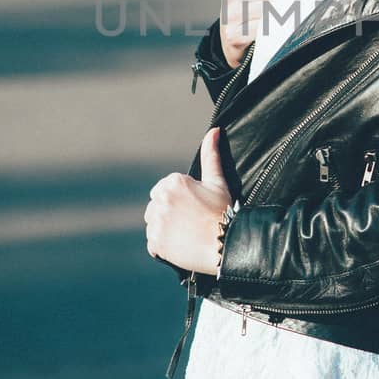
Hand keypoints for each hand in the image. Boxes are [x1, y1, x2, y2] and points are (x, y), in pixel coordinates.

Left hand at [144, 126, 233, 273]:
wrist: (225, 244)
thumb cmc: (223, 212)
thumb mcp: (217, 181)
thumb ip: (211, 155)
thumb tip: (214, 131)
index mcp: (173, 182)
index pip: (164, 191)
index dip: (180, 201)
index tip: (194, 210)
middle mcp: (161, 199)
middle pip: (156, 207)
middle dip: (169, 214)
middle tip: (190, 223)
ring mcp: (156, 221)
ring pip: (154, 224)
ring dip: (165, 230)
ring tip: (186, 235)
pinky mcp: (155, 242)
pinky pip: (153, 244)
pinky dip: (163, 247)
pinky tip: (180, 245)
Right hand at [219, 0, 295, 66]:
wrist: (234, 41)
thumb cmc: (253, 5)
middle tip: (279, 8)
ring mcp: (230, 16)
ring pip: (271, 9)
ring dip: (281, 17)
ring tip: (276, 20)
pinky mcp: (234, 36)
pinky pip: (264, 29)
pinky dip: (273, 32)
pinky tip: (270, 33)